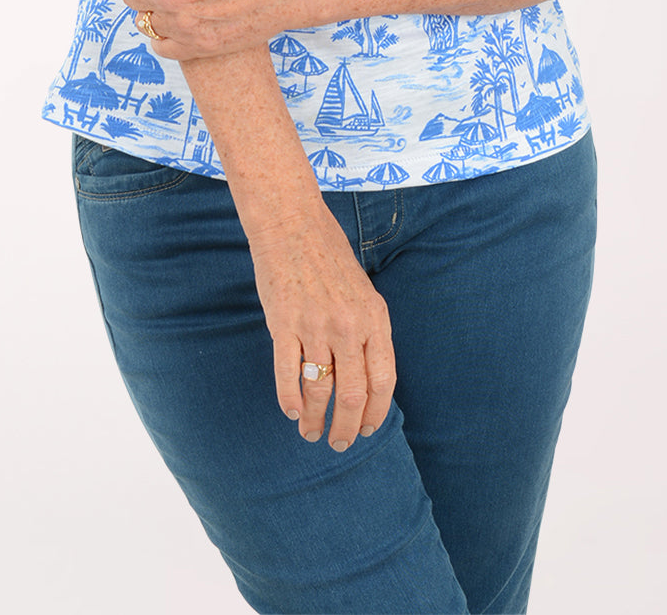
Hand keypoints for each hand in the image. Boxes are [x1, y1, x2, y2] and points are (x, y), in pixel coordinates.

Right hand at [248, 207, 396, 451]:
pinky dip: (290, 401)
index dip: (375, 412)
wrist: (292, 223)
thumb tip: (368, 379)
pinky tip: (292, 413)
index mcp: (374, 317)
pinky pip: (287, 374)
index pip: (383, 380)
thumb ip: (367, 330)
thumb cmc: (328, 256)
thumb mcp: (363, 291)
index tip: (365, 430)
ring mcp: (315, 325)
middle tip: (338, 444)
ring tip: (311, 434)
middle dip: (346, 428)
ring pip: (320, 390)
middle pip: (353, 394)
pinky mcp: (283, 323)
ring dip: (317, 420)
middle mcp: (348, 325)